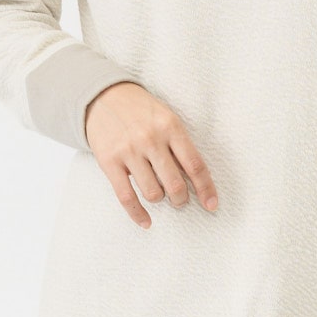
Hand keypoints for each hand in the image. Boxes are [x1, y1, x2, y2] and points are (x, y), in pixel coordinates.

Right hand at [84, 82, 218, 229]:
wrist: (104, 95)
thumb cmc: (141, 110)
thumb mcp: (166, 117)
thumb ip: (179, 144)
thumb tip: (194, 180)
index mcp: (170, 126)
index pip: (195, 164)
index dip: (206, 188)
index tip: (212, 204)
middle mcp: (151, 139)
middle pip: (175, 184)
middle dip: (181, 199)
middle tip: (180, 200)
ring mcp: (129, 151)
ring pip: (153, 193)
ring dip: (161, 200)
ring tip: (160, 195)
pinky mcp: (109, 161)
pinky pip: (126, 197)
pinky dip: (138, 214)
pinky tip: (147, 222)